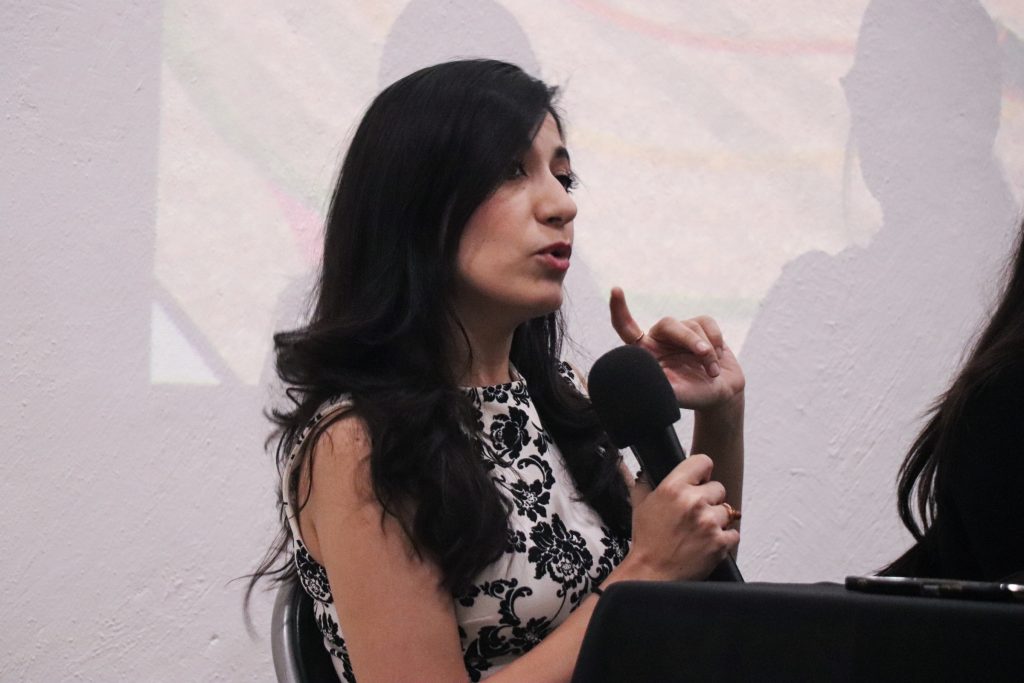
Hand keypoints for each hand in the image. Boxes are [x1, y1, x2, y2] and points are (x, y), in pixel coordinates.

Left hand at [609, 287, 744, 411]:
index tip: (616, 290)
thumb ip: (660, 386)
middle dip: (690, 339)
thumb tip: (643, 381)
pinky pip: (708, 323)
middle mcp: (660, 338)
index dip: (619, 310)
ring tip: (712, 372)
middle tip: (704, 354)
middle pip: (669, 325)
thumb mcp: (675, 395)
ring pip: (692, 326)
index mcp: (646, 353)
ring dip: (708, 351)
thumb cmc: (694, 396)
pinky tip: (718, 358)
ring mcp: (681, 331)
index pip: (626, 328)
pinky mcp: (700, 326)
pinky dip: (716, 341)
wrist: (721, 395)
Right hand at [627, 454, 738, 580]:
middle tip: (695, 514)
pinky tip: (707, 543)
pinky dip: (724, 538)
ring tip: (700, 531)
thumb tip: (646, 470)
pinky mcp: (720, 543)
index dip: (702, 472)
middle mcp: (693, 501)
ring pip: (727, 510)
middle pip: (718, 488)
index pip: (703, 462)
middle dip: (709, 500)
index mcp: (673, 488)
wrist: (651, 573)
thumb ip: (645, 483)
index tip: (700, 481)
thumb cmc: (647, 541)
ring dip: (717, 520)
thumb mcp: (640, 505)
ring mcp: (709, 523)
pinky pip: (733, 533)